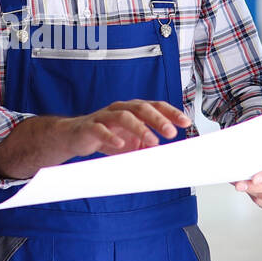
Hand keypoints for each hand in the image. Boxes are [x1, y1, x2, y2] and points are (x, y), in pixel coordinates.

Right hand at [61, 100, 190, 157]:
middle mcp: (121, 109)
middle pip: (142, 108)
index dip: (171, 112)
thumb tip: (168, 154)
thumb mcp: (133, 142)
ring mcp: (105, 116)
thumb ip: (149, 144)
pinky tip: (120, 145)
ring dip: (140, 128)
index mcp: (133, 110)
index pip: (156, 106)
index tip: (186, 122)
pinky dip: (111, 137)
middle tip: (171, 132)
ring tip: (152, 141)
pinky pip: (101, 129)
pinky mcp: (90, 126)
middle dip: (158, 119)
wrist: (76, 136)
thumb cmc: (107, 135)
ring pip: (124, 116)